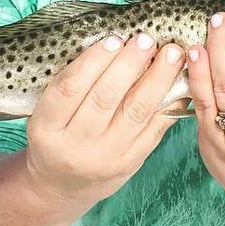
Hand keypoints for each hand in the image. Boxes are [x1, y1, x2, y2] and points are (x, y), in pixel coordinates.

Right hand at [24, 33, 184, 207]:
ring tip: (171, 54)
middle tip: (146, 40)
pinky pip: (155, 129)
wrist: (62, 186)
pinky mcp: (131, 163)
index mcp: (46, 129)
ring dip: (157, 79)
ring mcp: (106, 157)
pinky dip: (169, 103)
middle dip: (129, 64)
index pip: (69, 89)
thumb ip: (70, 86)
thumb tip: (113, 45)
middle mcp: (75, 146)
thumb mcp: (46, 115)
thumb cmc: (55, 137)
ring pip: (135, 111)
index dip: (92, 61)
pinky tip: (178, 82)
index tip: (114, 39)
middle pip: (104, 97)